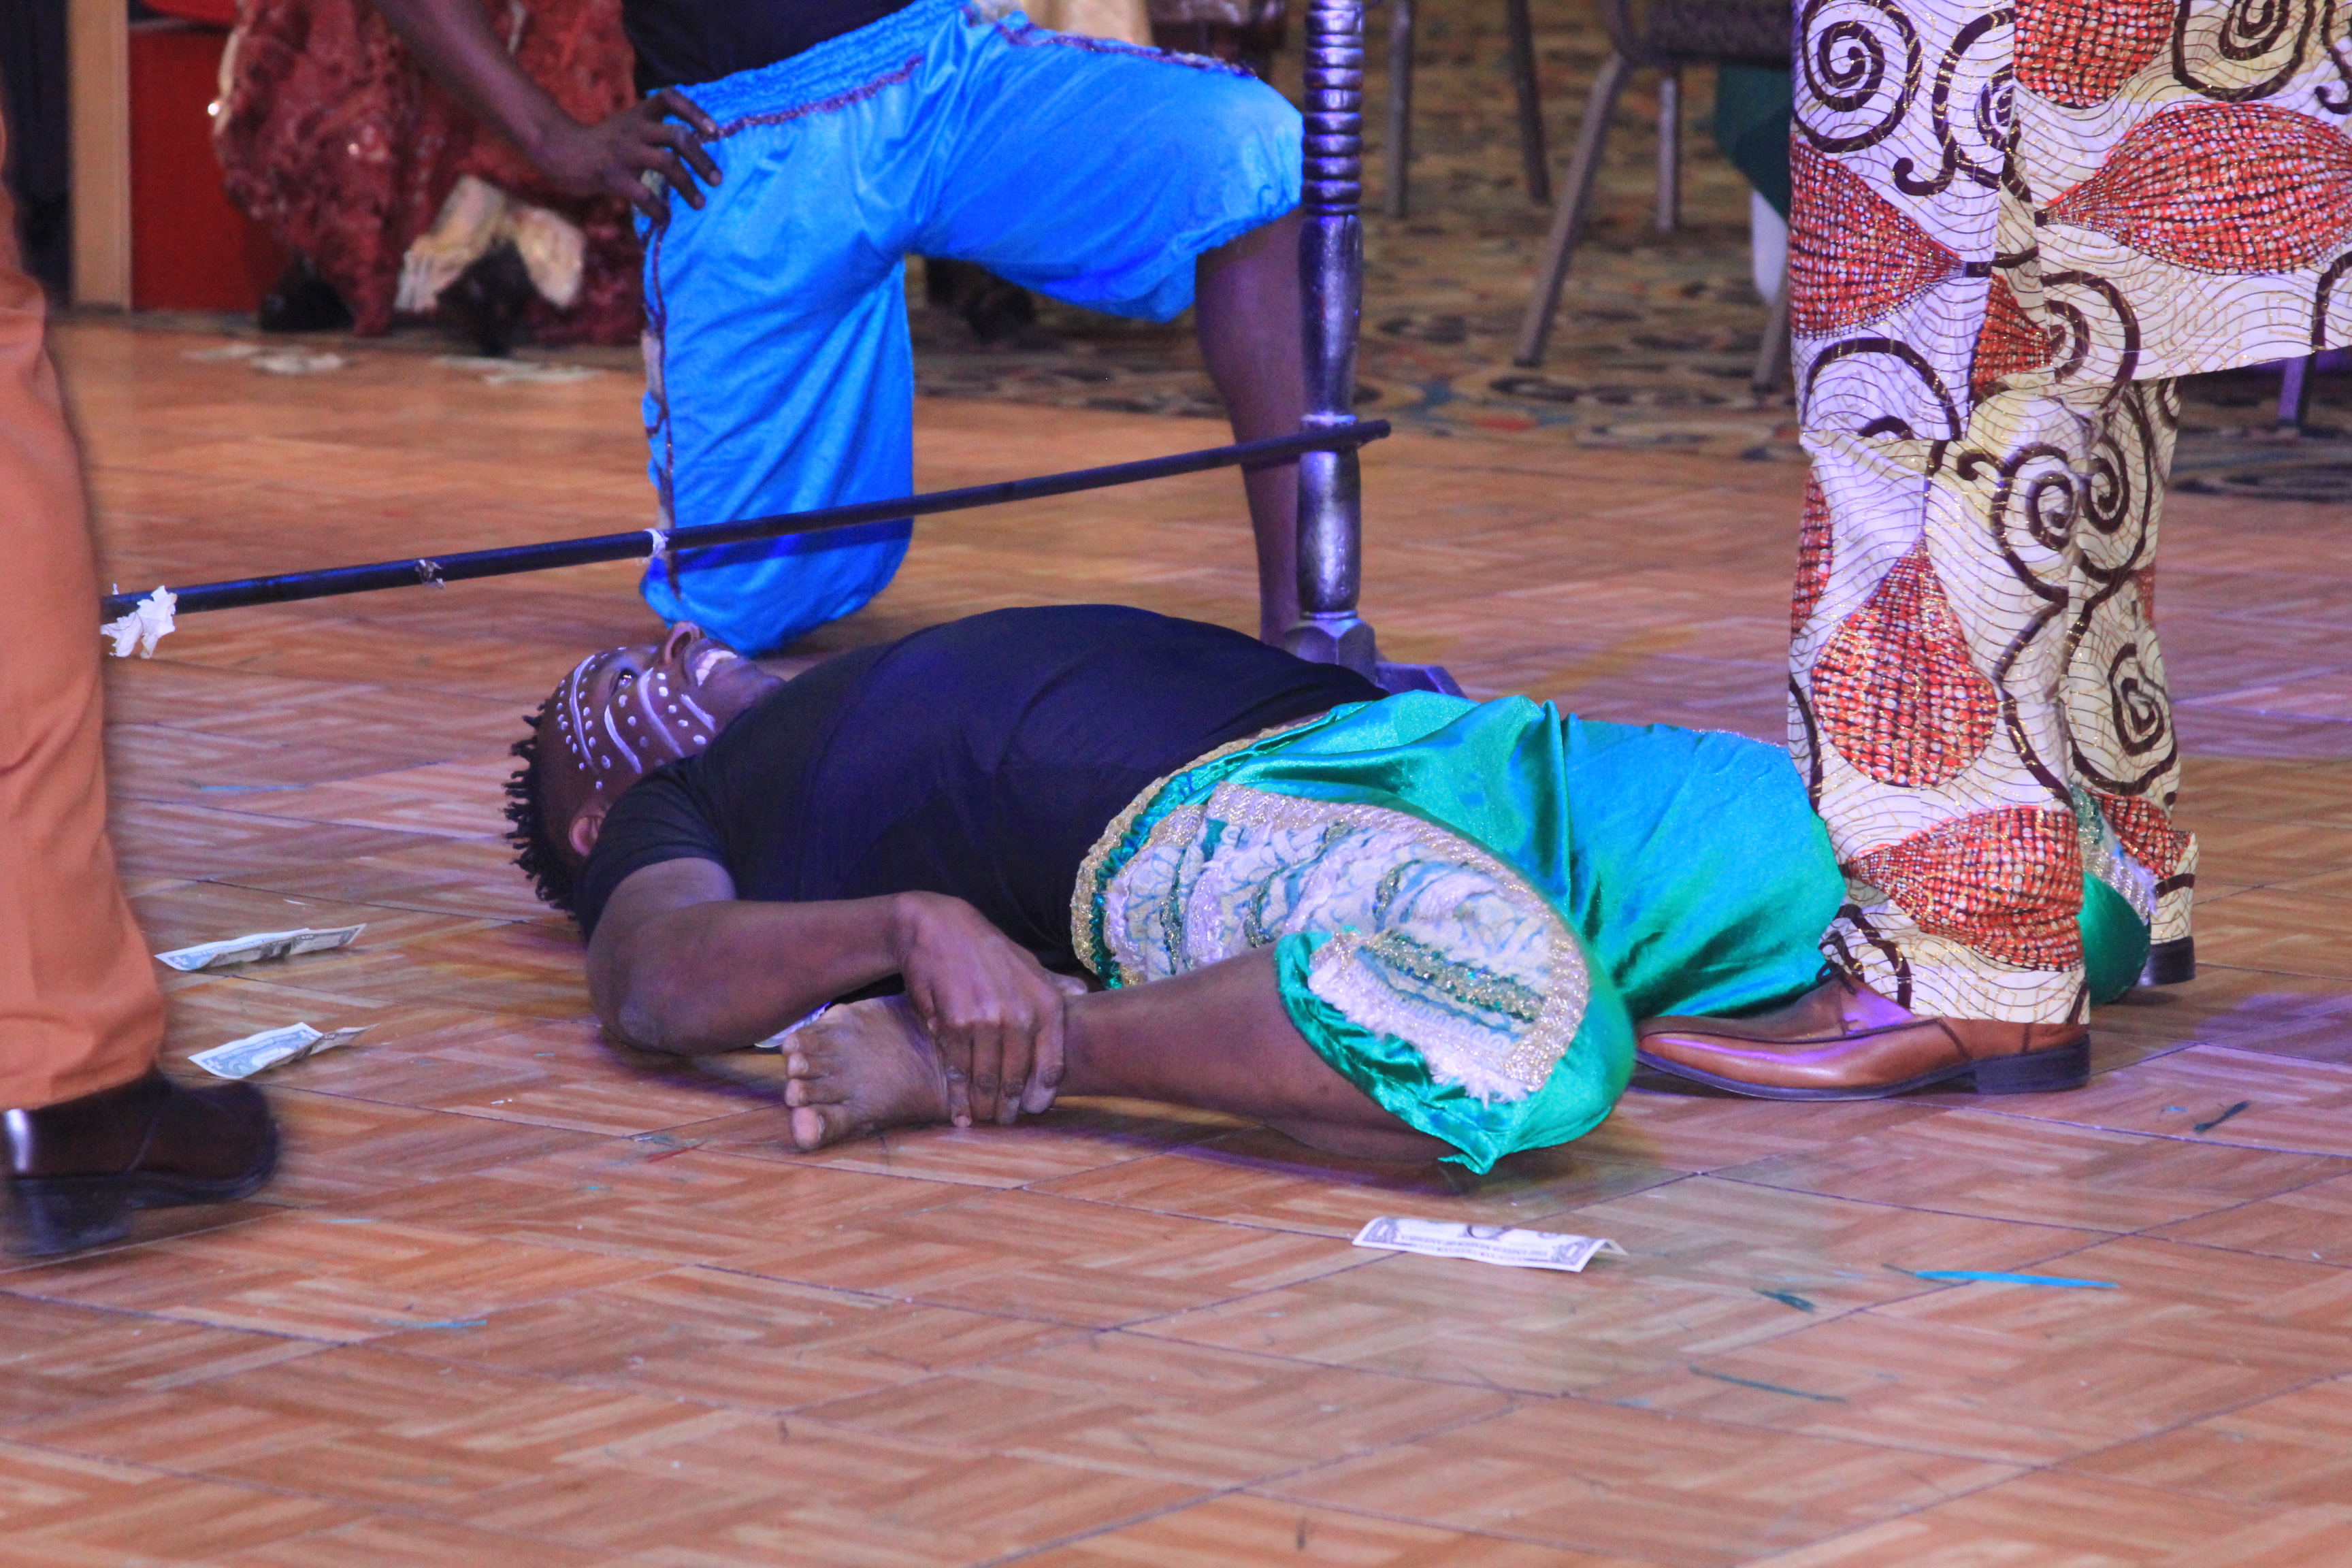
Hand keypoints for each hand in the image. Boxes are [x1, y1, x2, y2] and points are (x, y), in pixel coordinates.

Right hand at [530, 89, 721, 220]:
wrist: (558, 150)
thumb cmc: (602, 144)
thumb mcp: (629, 126)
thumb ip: (657, 131)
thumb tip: (697, 149)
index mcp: (640, 114)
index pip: (671, 98)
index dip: (695, 112)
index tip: (713, 132)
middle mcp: (634, 128)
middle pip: (678, 136)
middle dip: (702, 160)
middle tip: (717, 180)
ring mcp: (623, 151)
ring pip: (667, 163)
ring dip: (688, 186)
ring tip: (700, 204)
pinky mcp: (611, 175)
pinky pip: (643, 194)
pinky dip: (659, 210)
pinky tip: (665, 220)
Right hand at [889, 893, 1084, 1126]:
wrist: (939, 930)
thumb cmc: (987, 952)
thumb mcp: (1030, 964)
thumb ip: (1057, 985)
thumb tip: (1084, 995)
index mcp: (1046, 1005)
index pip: (1051, 1067)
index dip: (1041, 1096)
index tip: (1033, 1110)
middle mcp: (1021, 1015)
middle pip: (1016, 1080)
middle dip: (1008, 1107)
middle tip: (1003, 1120)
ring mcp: (987, 1020)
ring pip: (986, 1079)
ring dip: (983, 1107)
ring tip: (981, 1118)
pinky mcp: (954, 1024)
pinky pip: (958, 1070)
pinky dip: (957, 1096)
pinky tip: (960, 1112)